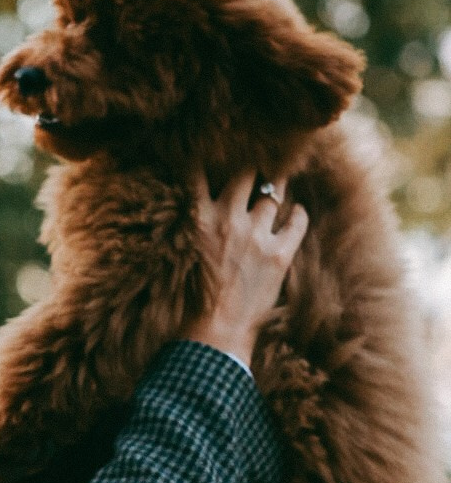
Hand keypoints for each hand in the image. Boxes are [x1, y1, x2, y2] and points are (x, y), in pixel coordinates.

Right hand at [181, 168, 307, 367]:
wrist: (214, 332)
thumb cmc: (192, 299)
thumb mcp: (183, 253)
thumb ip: (195, 224)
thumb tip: (201, 206)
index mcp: (198, 219)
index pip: (199, 173)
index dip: (208, 158)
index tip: (215, 150)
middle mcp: (228, 219)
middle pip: (244, 174)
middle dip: (251, 165)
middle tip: (257, 160)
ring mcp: (257, 235)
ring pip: (273, 193)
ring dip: (277, 185)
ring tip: (280, 179)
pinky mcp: (279, 254)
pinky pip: (297, 221)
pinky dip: (299, 214)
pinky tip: (298, 211)